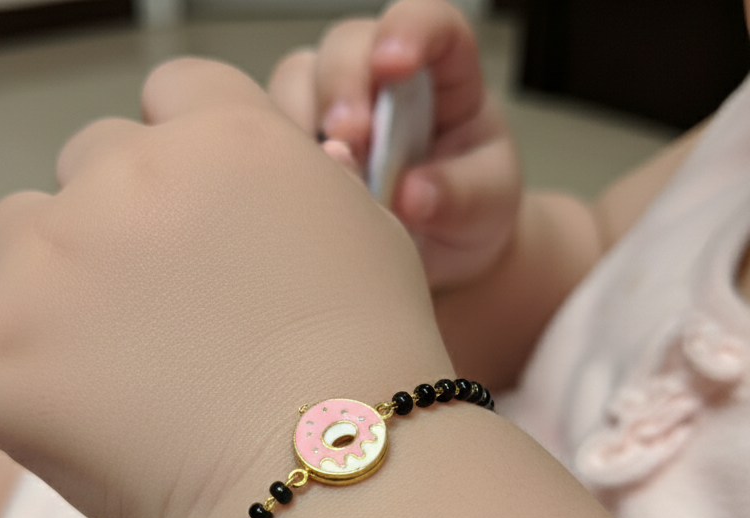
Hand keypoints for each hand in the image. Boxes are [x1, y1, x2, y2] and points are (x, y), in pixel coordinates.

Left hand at [0, 59, 450, 517]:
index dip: (183, 156)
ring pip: (11, 238)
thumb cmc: (367, 375)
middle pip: (88, 166)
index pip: (173, 94)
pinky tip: (29, 393)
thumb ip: (289, 187)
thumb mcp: (363, 240)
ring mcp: (50, 263)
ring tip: (114, 369)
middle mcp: (126, 175)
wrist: (337, 480)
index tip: (197, 216)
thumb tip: (246, 191)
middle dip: (121, 225)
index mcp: (221, 139)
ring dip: (49, 285)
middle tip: (167, 316)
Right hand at [269, 0, 522, 287]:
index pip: (430, 24)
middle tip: (349, 139)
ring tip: (327, 174)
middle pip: (346, 47)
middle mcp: (380, 82)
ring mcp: (334, 111)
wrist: (443, 252)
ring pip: (297, 84)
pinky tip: (297, 190)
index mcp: (444, 76)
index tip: (395, 63)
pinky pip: (271, 137)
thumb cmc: (470, 213)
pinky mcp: (301, 147)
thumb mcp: (486, 204)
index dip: (409, 29)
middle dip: (342, 86)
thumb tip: (410, 195)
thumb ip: (457, 195)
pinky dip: (279, 161)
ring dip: (301, 124)